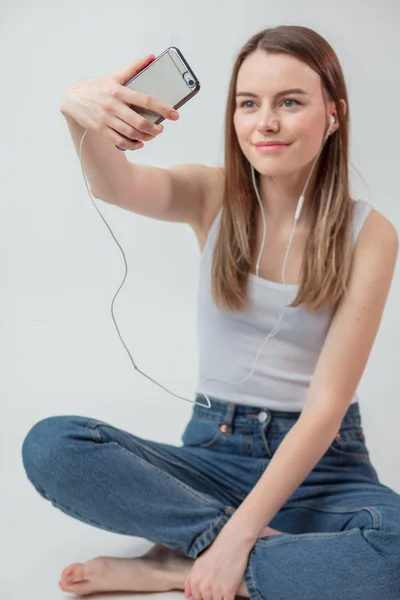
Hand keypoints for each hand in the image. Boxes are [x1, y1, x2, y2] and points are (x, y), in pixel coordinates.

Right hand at [60, 54, 178, 151]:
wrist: (74, 98)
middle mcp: (113, 105)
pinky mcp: (101, 129)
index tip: (174, 114)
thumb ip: (134, 68)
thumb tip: (151, 57)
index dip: (162, 108)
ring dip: (146, 137)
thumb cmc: (98, 87)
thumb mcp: (115, 76)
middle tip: (161, 129)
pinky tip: (140, 143)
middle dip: (155, 129)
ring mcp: (106, 118)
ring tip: (152, 135)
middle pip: (139, 122)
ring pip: (131, 133)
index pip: (146, 100)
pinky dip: (133, 145)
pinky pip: (120, 141)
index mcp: (119, 90)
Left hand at [184, 526, 253, 599]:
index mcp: (195, 580)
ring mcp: (216, 589)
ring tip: (225, 585)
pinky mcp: (229, 590)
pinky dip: (229, 599)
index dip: (204, 595)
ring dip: (221, 597)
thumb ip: (190, 580)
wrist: (233, 542)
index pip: (197, 598)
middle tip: (218, 583)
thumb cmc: (217, 550)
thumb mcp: (199, 562)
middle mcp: (203, 586)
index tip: (210, 589)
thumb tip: (187, 596)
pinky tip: (230, 592)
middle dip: (212, 595)